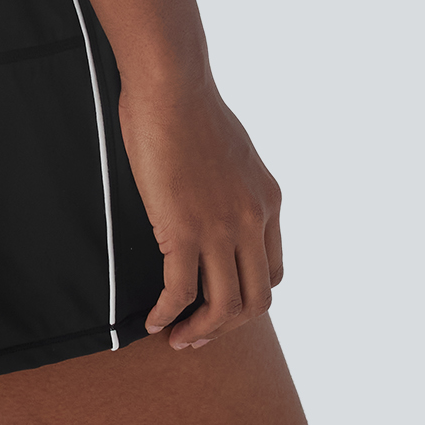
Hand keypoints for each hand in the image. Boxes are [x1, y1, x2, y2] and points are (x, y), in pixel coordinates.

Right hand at [116, 70, 283, 351]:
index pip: (272, 273)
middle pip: (255, 300)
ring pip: (223, 305)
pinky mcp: (184, 229)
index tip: (218, 307)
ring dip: (200, 331)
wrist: (172, 87)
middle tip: (197, 336)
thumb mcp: (231, 151)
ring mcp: (221, 228)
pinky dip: (167, 313)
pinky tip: (152, 320)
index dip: (247, 300)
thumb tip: (212, 195)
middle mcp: (253, 221)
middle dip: (227, 328)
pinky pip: (181, 290)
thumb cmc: (188, 107)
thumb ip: (232, 183)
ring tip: (176, 338)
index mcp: (268, 202)